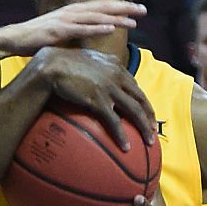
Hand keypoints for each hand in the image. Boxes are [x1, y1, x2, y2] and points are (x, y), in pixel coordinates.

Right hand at [9, 0, 146, 56]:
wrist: (15, 38)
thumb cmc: (36, 38)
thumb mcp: (61, 34)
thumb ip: (75, 34)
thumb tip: (88, 41)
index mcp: (73, 12)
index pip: (101, 7)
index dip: (120, 6)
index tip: (137, 9)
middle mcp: (72, 12)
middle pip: (103, 7)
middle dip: (124, 8)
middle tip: (144, 10)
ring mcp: (66, 20)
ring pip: (96, 17)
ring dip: (116, 18)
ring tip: (134, 20)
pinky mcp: (59, 30)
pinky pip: (83, 29)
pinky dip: (98, 28)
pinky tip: (111, 28)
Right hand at [34, 45, 156, 149]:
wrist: (53, 65)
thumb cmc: (63, 62)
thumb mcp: (87, 59)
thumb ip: (98, 66)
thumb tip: (98, 75)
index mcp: (116, 66)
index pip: (134, 85)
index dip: (141, 100)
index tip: (144, 111)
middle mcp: (117, 76)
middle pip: (140, 99)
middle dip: (149, 115)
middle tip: (153, 129)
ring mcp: (110, 89)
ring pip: (134, 111)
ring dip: (144, 127)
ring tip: (149, 141)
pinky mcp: (99, 101)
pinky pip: (115, 122)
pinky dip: (122, 135)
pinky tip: (126, 146)